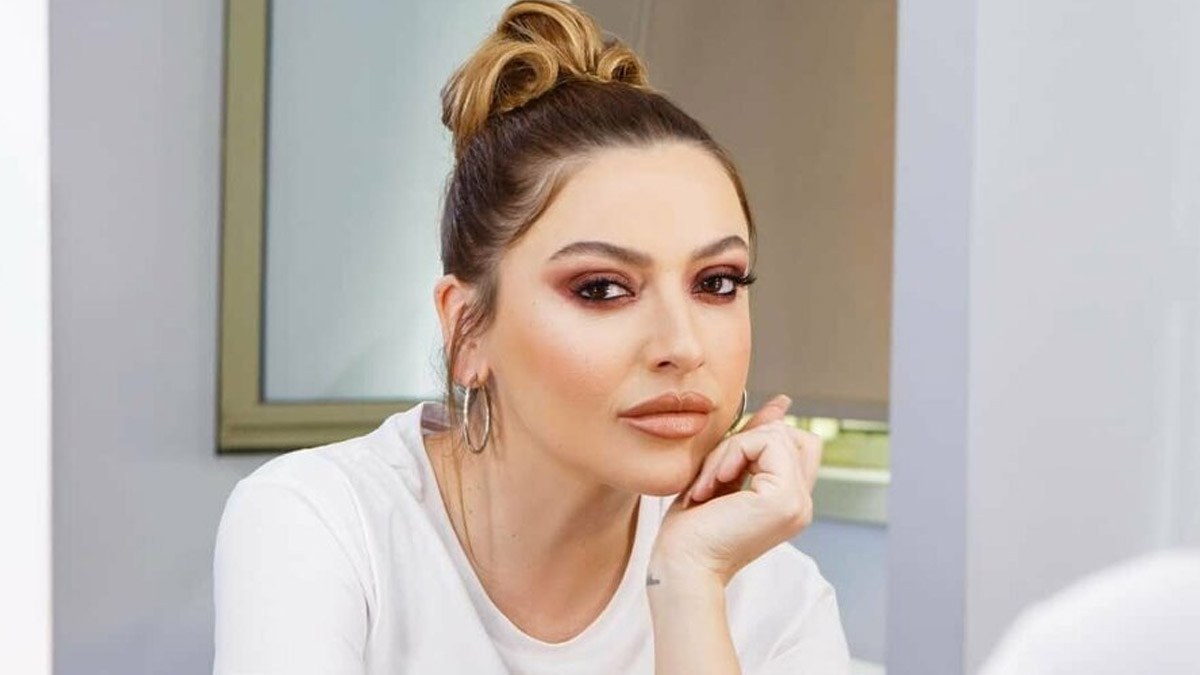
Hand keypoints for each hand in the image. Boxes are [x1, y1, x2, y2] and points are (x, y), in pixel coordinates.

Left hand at [649, 394, 822, 585]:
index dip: (762, 435)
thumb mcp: (723, 474)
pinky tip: (711, 486)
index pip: (798, 443)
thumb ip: (750, 444)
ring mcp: (798, 503)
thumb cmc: (690, 530)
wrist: (680, 566)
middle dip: (744, 441)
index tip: (722, 463)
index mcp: (789, 501)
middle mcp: (801, 503)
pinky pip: (764, 443)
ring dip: (729, 450)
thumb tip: (782, 403)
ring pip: (774, 435)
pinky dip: (730, 454)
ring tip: (707, 485)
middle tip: (712, 476)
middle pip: (791, 434)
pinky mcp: (785, 499)